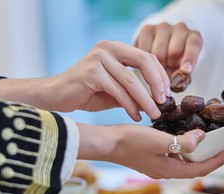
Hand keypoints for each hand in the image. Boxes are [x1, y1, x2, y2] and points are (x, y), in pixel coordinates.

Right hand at [53, 41, 170, 120]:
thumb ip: (134, 90)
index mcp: (116, 48)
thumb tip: (158, 101)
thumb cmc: (86, 93)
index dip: (160, 75)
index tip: (167, 93)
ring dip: (145, 100)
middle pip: (144, 61)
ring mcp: (99, 58)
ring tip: (154, 114)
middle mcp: (108, 48)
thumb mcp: (115, 89)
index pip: (147, 56)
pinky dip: (130, 105)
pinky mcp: (91, 73)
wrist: (56, 96)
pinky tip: (136, 116)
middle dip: (157, 83)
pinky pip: (118, 91)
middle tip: (164, 102)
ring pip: (131, 80)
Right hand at [77, 123, 223, 178]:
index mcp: (169, 170)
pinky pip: (173, 156)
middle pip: (194, 167)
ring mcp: (157, 165)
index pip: (200, 169)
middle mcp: (165, 171)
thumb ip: (182, 142)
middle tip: (222, 146)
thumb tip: (202, 137)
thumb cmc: (129, 142)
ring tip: (208, 142)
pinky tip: (184, 138)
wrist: (106, 143)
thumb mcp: (159, 140)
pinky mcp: (150, 158)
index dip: (217, 161)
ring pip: (184, 162)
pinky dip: (183, 149)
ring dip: (197, 154)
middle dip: (210, 158)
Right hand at [135, 22, 202, 76]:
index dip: (190, 58)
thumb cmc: (178, 64)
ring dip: (157, 65)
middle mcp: (180, 28)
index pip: (193, 45)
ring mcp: (163, 27)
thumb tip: (175, 81)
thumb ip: (182, 77)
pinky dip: (145, 60)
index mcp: (194, 37)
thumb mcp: (184, 71)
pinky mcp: (147, 29)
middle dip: (170, 66)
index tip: (186, 70)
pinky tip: (149, 62)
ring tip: (159, 66)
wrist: (164, 51)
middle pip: (173, 52)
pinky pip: (144, 49)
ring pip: (157, 53)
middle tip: (168, 71)